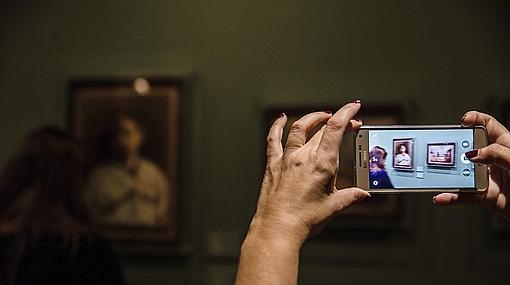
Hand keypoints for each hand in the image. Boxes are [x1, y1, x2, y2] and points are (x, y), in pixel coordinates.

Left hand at [248, 101, 370, 246]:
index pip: (336, 129)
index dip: (347, 113)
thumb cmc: (304, 220)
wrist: (277, 229)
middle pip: (322, 129)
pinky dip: (277, 126)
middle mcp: (303, 157)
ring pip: (300, 129)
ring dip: (313, 119)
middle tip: (349, 123)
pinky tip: (281, 119)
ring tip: (322, 115)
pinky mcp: (273, 165)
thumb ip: (350, 196)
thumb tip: (363, 194)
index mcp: (322, 164)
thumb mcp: (334, 207)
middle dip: (338, 121)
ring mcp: (287, 159)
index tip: (354, 107)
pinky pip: (274, 140)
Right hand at [433, 111, 509, 219]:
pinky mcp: (482, 196)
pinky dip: (450, 197)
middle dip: (454, 147)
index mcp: (504, 145)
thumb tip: (474, 154)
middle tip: (446, 150)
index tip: (464, 121)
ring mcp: (485, 178)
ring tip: (437, 173)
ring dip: (447, 174)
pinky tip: (441, 196)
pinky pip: (462, 195)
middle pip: (468, 147)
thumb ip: (497, 153)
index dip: (475, 120)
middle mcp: (492, 160)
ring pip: (461, 173)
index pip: (488, 126)